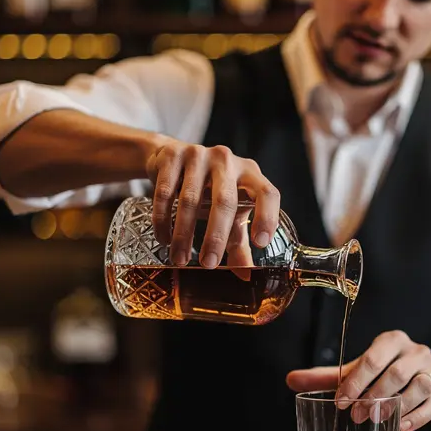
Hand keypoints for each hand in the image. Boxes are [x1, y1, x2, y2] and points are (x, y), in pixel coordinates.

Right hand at [144, 138, 280, 268]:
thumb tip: (246, 275)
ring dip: (184, 233)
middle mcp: (227, 161)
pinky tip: (163, 238)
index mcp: (250, 174)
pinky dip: (163, 219)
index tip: (259, 244)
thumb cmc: (210, 189)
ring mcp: (199, 155)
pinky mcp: (173, 156)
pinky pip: (166, 192)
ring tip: (179, 259)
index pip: (267, 193)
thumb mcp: (229, 211)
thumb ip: (238, 241)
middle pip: (225, 201)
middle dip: (216, 235)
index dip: (267, 217)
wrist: (173, 156)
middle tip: (208, 264)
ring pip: (191, 199)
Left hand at [286, 331, 430, 430]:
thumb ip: (328, 376)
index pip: (374, 357)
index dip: (357, 381)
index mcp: (393, 341)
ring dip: (397, 405)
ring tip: (377, 420)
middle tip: (357, 416)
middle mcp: (416, 352)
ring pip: (420, 386)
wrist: (425, 374)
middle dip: (375, 395)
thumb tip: (290, 379)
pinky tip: (403, 427)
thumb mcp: (359, 370)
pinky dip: (419, 416)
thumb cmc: (386, 370)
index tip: (341, 402)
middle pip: (398, 372)